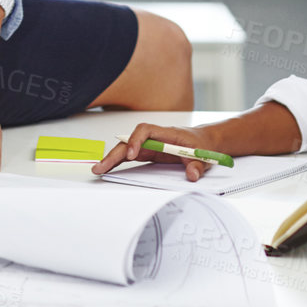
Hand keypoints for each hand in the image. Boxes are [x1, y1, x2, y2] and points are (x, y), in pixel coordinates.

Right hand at [90, 122, 224, 181]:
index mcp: (167, 134)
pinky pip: (131, 156)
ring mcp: (151, 146)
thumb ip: (198, 165)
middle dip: (115, 153)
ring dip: (113, 158)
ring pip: (127, 148)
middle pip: (130, 141)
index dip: (135, 140)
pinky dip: (119, 162)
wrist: (207, 141)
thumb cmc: (203, 144)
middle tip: (101, 166)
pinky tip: (109, 168)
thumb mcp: (205, 155)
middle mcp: (155, 138)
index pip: (145, 130)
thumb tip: (192, 175)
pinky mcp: (150, 154)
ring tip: (99, 169)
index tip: (132, 154)